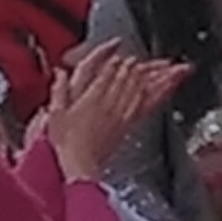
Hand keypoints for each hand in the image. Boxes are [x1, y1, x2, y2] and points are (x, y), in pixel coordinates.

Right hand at [37, 48, 183, 183]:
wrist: (80, 166)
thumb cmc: (65, 143)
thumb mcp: (54, 113)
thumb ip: (59, 90)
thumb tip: (60, 73)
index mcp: (90, 98)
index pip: (107, 74)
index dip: (114, 62)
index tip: (120, 54)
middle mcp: (109, 104)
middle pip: (127, 79)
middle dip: (140, 67)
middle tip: (154, 60)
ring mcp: (119, 115)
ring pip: (139, 91)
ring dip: (153, 79)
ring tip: (166, 70)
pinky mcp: (126, 127)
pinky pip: (142, 108)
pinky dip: (153, 98)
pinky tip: (161, 93)